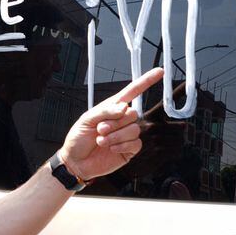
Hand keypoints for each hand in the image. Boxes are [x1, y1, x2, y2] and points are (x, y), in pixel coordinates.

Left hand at [57, 67, 163, 182]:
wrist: (76, 161)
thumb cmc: (78, 139)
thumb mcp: (86, 119)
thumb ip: (105, 111)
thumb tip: (123, 107)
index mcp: (112, 108)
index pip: (132, 92)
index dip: (146, 81)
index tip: (159, 72)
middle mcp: (121, 120)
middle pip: (133, 113)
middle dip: (115, 122)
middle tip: (100, 129)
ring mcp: (126, 135)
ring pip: (134, 129)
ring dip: (116, 135)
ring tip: (101, 140)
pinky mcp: (129, 149)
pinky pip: (135, 143)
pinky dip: (121, 145)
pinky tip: (111, 148)